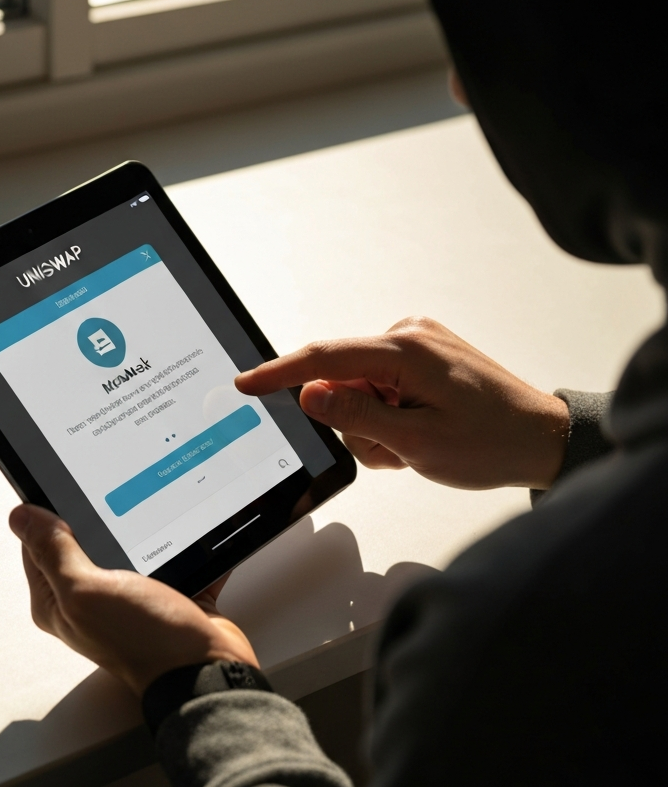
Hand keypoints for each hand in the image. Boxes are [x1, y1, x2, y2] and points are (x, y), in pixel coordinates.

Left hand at [9, 504, 257, 695]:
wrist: (205, 671)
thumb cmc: (143, 640)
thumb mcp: (86, 589)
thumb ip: (53, 552)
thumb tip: (20, 516)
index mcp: (58, 601)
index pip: (38, 546)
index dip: (48, 514)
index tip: (65, 487)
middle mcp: (91, 601)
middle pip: (83, 542)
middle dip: (98, 515)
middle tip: (112, 493)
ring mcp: (130, 598)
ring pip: (128, 546)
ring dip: (140, 526)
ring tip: (152, 506)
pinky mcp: (168, 592)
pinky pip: (171, 555)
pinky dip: (180, 542)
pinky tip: (186, 525)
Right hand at [236, 317, 568, 490]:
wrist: (541, 440)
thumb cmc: (492, 442)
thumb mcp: (415, 442)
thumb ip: (355, 417)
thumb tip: (309, 395)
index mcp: (406, 349)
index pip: (324, 359)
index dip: (279, 374)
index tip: (246, 383)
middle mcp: (409, 336)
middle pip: (341, 382)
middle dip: (357, 423)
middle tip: (396, 450)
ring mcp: (417, 344)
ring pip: (358, 391)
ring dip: (376, 426)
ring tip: (415, 443)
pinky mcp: (421, 357)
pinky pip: (379, 389)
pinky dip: (389, 417)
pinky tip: (419, 431)